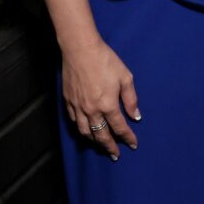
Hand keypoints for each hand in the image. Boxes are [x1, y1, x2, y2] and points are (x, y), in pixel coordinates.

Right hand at [62, 35, 139, 159]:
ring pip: (85, 132)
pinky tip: (85, 130)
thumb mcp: (125, 77)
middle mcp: (92, 110)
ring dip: (94, 141)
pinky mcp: (68, 101)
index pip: (120, 128)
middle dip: (109, 147)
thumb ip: (131, 99)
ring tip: (100, 146)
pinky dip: (80, 129)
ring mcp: (78, 107)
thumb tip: (135, 116)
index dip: (127, 138)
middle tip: (115, 155)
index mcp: (108, 105)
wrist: (80, 49)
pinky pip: (74, 121)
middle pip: (101, 135)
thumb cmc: (105, 60)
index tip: (133, 144)